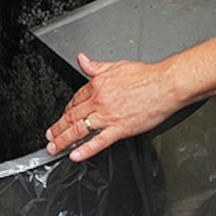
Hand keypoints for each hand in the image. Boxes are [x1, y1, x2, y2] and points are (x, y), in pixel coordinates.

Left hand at [45, 55, 183, 160]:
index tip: (63, 117)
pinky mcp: (120, 128)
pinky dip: (85, 150)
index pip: (75, 99)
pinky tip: (75, 155)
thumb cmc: (146, 76)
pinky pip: (99, 142)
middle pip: (72, 116)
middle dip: (58, 128)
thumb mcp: (116, 65)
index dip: (67, 110)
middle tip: (49, 136)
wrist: (166, 85)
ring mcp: (109, 116)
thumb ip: (96, 66)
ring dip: (64, 140)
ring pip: (80, 129)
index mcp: (98, 85)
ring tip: (55, 148)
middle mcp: (100, 101)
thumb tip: (83, 60)